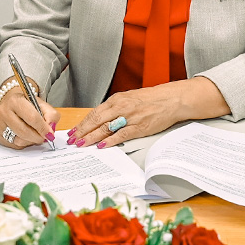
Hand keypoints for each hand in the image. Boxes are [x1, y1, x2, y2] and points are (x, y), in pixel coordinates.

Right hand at [0, 84, 59, 148]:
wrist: (11, 103)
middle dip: (38, 137)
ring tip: (35, 135)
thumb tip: (51, 130)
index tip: (50, 134)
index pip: (32, 118)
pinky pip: (14, 145)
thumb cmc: (27, 104)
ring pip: (19, 140)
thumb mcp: (41, 104)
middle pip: (24, 131)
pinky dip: (24, 143)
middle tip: (45, 138)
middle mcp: (4, 112)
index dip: (43, 128)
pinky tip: (26, 136)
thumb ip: (51, 115)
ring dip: (31, 141)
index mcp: (15, 101)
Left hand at [68, 77, 228, 149]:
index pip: (94, 112)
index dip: (82, 123)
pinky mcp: (139, 126)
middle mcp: (121, 107)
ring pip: (105, 128)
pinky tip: (102, 146)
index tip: (73, 132)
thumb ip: (115, 109)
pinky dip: (110, 141)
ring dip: (91, 137)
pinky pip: (121, 134)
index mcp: (117, 100)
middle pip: (96, 120)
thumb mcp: (129, 99)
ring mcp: (129, 117)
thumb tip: (100, 120)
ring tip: (81, 144)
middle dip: (82, 131)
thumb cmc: (151, 100)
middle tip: (72, 141)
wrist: (171, 99)